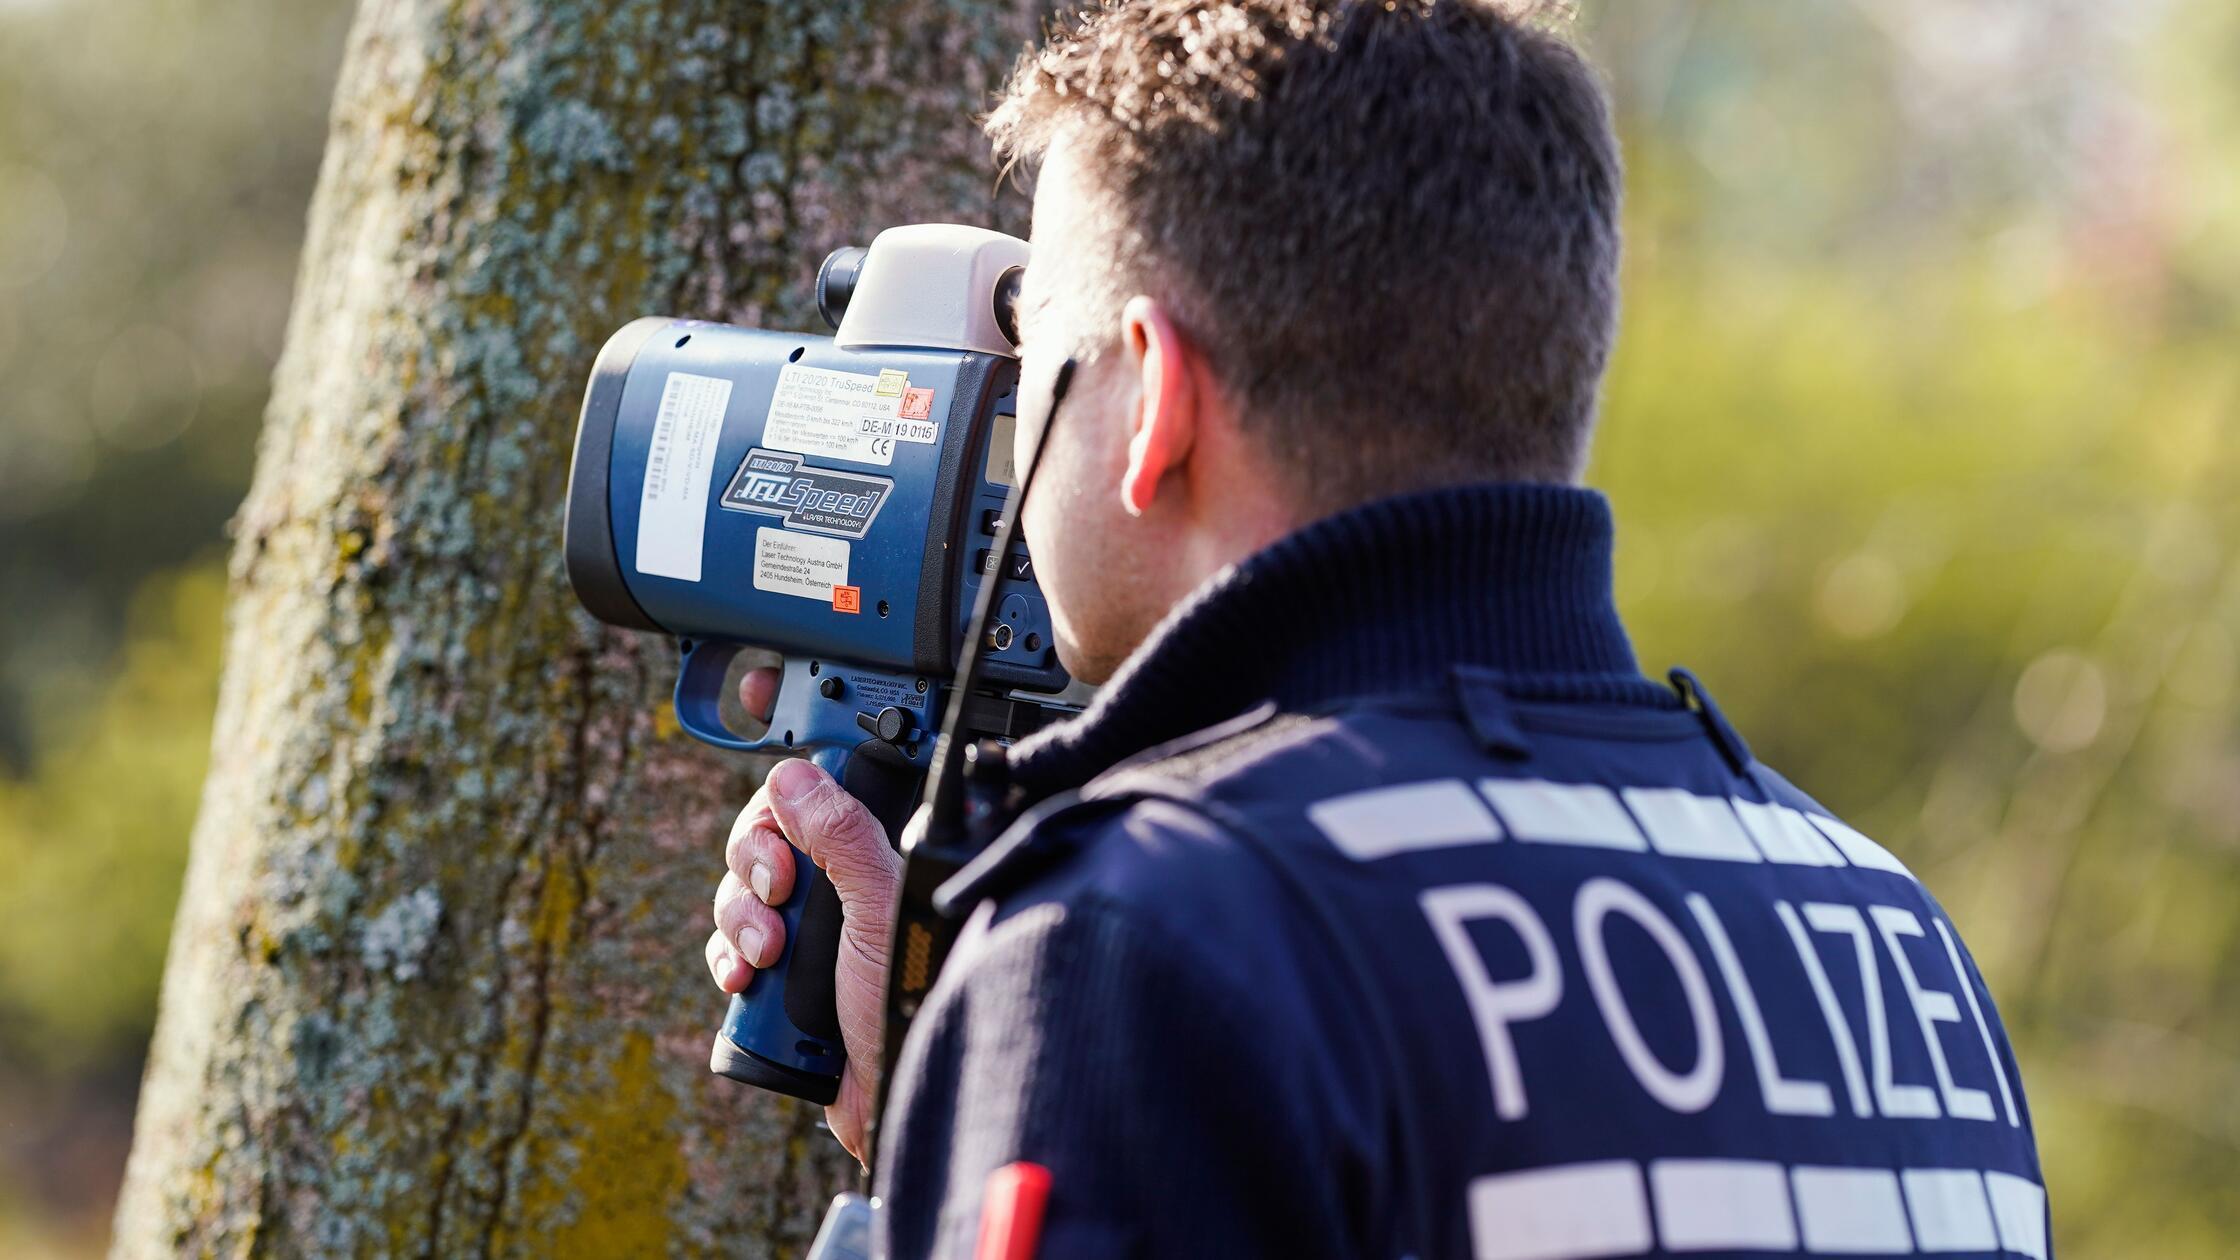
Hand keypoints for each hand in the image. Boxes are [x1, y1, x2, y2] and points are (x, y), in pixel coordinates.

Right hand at [707, 666, 903, 1162]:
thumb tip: (792, 778)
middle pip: (768, 830)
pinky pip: (729, 946)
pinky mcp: (786, 976)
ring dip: (740, 920)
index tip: (757, 690)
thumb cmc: (915, 1002)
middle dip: (757, 860)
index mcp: (882, 851)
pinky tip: (747, 981)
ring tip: (771, 958)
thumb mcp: (881, 907)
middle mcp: (848, 882)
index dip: (793, 739)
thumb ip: (841, 837)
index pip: (827, 778)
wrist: (895, 1101)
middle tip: (781, 893)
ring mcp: (815, 929)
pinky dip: (728, 959)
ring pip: (741, 888)